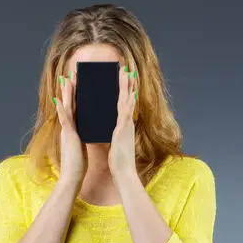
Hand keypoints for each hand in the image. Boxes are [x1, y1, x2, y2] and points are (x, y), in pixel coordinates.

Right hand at [53, 72, 87, 184]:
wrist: (72, 177)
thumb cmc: (78, 165)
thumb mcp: (82, 147)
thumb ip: (82, 137)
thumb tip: (85, 133)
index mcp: (73, 130)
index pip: (76, 109)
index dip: (76, 96)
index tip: (76, 83)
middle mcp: (68, 128)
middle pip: (70, 104)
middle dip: (70, 89)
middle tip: (71, 73)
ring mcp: (67, 131)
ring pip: (66, 108)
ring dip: (66, 93)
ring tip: (66, 78)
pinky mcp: (69, 137)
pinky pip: (65, 120)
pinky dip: (62, 110)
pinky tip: (60, 100)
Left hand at [109, 67, 137, 181]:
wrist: (124, 173)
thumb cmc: (120, 162)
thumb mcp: (116, 146)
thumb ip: (116, 137)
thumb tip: (114, 133)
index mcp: (125, 127)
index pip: (126, 106)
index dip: (127, 93)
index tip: (127, 82)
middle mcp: (127, 123)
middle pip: (128, 99)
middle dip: (128, 84)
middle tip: (128, 70)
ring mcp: (126, 124)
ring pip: (127, 100)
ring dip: (127, 85)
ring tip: (126, 71)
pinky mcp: (123, 127)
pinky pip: (123, 108)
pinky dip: (124, 98)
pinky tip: (127, 90)